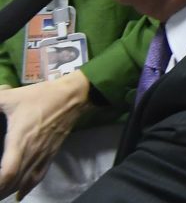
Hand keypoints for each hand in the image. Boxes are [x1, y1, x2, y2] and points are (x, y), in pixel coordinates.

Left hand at [0, 73, 92, 197]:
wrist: (73, 96)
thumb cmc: (41, 97)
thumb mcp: (11, 96)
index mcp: (19, 141)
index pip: (8, 173)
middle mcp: (31, 153)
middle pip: (13, 183)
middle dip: (0, 192)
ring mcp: (43, 155)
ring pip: (24, 182)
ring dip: (10, 191)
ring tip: (0, 194)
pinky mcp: (51, 154)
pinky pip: (38, 177)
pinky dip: (27, 188)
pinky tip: (19, 195)